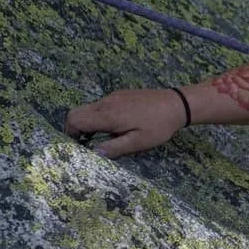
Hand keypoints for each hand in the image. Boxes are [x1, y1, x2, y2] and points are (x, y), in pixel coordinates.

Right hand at [64, 88, 188, 157]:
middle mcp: (106, 103)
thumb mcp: (138, 142)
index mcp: (107, 115)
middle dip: (78, 128)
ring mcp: (114, 96)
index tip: (79, 145)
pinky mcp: (121, 94)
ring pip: (90, 108)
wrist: (177, 104)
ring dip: (91, 123)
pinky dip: (102, 116)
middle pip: (78, 112)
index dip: (71, 133)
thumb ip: (114, 148)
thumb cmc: (159, 125)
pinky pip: (103, 105)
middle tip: (89, 142)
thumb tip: (94, 153)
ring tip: (108, 136)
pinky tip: (119, 125)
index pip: (74, 119)